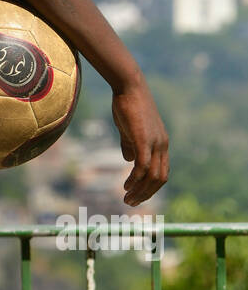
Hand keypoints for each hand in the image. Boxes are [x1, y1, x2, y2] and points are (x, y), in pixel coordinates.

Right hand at [111, 79, 168, 206]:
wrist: (129, 86)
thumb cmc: (127, 105)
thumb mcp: (129, 129)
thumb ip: (130, 144)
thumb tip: (128, 160)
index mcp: (161, 143)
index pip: (162, 171)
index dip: (150, 186)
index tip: (137, 194)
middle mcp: (162, 145)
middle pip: (160, 178)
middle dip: (146, 194)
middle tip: (131, 202)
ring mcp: (155, 143)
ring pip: (152, 176)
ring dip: (140, 191)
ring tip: (127, 199)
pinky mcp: (144, 140)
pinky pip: (142, 167)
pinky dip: (135, 180)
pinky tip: (126, 186)